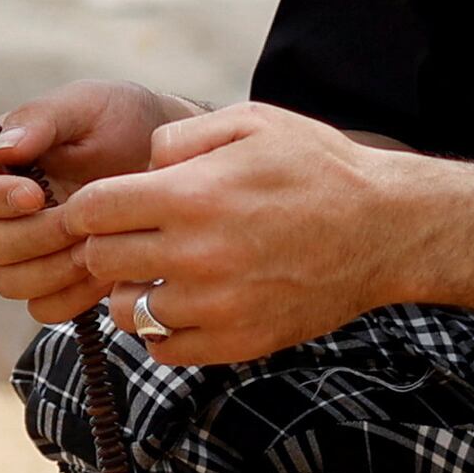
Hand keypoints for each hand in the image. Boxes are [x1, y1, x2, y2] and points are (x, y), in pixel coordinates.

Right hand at [0, 81, 190, 327]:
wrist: (169, 160)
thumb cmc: (122, 121)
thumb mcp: (86, 105)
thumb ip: (41, 119)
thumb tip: (2, 150)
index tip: (35, 195)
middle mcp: (2, 213)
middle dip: (36, 235)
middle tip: (81, 220)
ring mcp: (29, 253)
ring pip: (10, 282)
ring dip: (54, 268)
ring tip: (96, 244)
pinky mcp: (60, 282)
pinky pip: (45, 309)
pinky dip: (74, 296)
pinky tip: (106, 271)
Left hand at [50, 100, 417, 367]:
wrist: (385, 230)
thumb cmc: (318, 169)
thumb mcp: (252, 123)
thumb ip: (182, 136)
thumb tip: (140, 166)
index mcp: (190, 196)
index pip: (92, 210)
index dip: (88, 208)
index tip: (105, 210)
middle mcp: (195, 255)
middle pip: (101, 260)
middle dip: (107, 246)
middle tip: (134, 240)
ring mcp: (216, 305)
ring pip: (127, 312)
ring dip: (133, 293)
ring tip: (161, 276)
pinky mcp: (237, 342)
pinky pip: (165, 349)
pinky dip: (164, 331)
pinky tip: (186, 305)